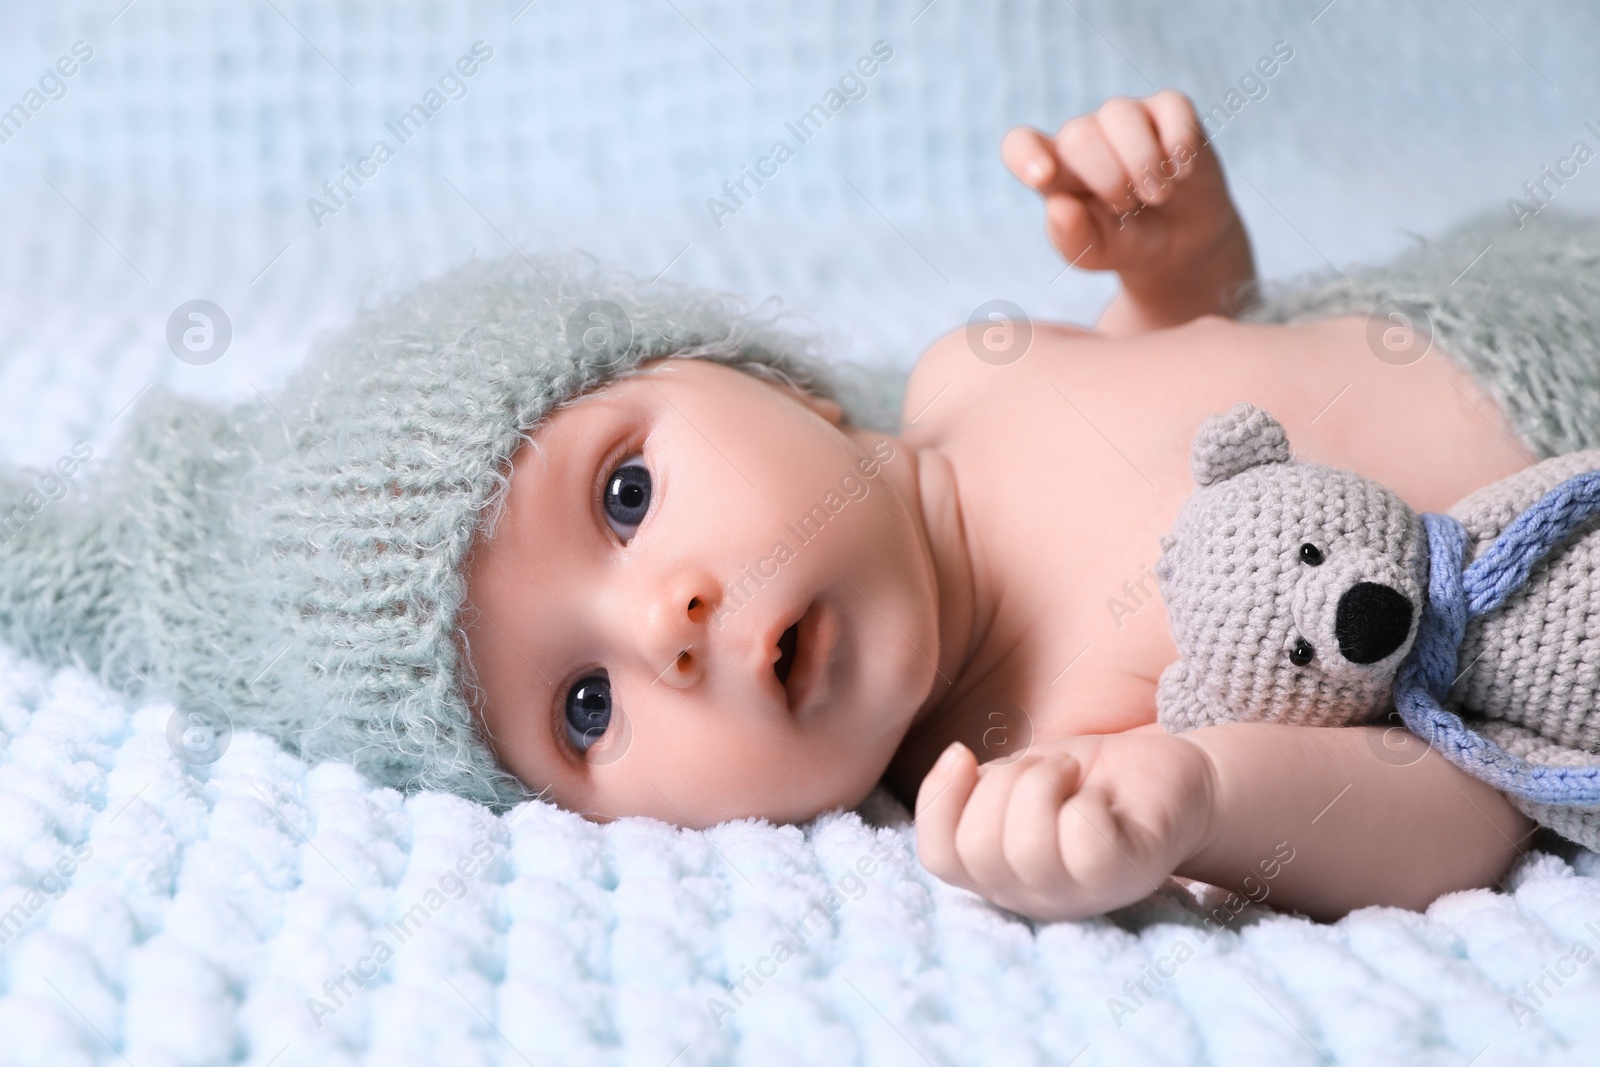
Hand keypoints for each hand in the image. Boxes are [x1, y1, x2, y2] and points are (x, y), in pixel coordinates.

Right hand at [914, 729, 1215, 920]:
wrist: (1174, 774)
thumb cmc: (1091, 778)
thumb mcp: (1017, 777)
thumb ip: (976, 787)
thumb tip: (953, 762)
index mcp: (1001, 874)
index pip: (939, 858)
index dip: (938, 801)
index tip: (963, 754)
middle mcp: (1035, 895)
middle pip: (978, 850)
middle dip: (1002, 784)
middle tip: (1043, 770)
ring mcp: (1082, 893)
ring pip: (1028, 848)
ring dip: (1042, 784)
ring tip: (1069, 776)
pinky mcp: (1126, 874)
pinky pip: (1082, 840)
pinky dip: (1086, 801)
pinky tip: (1101, 797)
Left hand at [1002, 91, 1246, 292]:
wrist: (1179, 244)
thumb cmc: (1125, 244)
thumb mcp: (1095, 254)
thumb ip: (1071, 236)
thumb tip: (1059, 205)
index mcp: (1054, 170)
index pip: (1020, 145)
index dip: (1026, 155)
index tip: (1044, 177)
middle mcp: (1084, 137)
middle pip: (1078, 136)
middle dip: (1107, 178)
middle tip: (1129, 207)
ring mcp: (1125, 119)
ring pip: (1120, 114)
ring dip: (1142, 162)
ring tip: (1158, 195)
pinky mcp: (1168, 110)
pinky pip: (1170, 107)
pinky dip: (1177, 141)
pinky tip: (1181, 172)